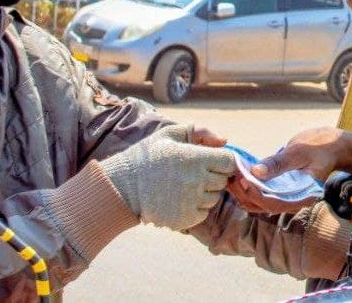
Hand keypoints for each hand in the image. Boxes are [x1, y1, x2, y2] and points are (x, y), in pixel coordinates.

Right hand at [100, 124, 236, 230]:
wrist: (121, 187)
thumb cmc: (147, 157)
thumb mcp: (170, 135)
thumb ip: (200, 132)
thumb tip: (224, 141)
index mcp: (195, 158)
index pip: (229, 161)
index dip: (222, 161)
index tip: (210, 162)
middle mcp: (197, 181)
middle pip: (223, 180)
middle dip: (213, 176)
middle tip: (192, 174)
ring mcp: (191, 202)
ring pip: (214, 198)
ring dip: (204, 193)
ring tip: (183, 187)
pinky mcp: (184, 219)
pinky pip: (203, 213)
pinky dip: (195, 209)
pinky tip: (179, 200)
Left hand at [229, 127, 351, 214]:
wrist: (334, 147)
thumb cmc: (321, 147)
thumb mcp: (300, 151)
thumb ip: (278, 163)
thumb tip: (255, 172)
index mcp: (302, 196)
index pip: (272, 203)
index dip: (254, 193)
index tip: (241, 178)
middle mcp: (292, 201)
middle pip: (261, 205)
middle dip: (243, 192)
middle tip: (230, 174)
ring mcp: (285, 197)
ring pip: (258, 202)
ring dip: (242, 190)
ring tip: (231, 173)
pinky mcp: (280, 190)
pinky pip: (260, 194)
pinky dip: (248, 186)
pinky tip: (239, 173)